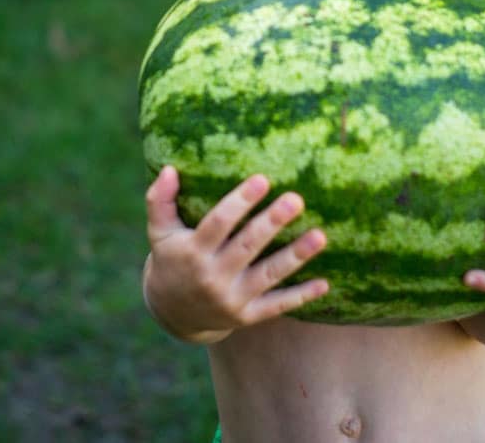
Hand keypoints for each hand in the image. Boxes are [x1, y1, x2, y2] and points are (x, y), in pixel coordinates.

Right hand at [143, 165, 328, 342]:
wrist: (173, 313)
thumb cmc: (172, 259)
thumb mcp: (159, 232)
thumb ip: (159, 200)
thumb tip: (170, 168)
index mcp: (193, 251)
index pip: (218, 223)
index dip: (240, 202)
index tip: (262, 179)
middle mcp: (212, 276)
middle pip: (248, 246)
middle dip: (272, 222)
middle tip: (296, 199)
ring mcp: (232, 299)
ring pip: (268, 275)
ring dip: (295, 256)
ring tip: (320, 236)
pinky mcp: (247, 316)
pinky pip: (277, 306)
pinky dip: (300, 296)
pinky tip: (325, 284)